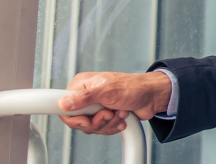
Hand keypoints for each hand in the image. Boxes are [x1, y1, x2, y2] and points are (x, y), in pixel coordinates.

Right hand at [57, 71, 171, 135]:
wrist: (152, 96)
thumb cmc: (133, 87)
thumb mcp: (107, 90)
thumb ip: (84, 97)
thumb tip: (64, 102)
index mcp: (83, 85)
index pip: (64, 106)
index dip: (74, 117)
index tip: (85, 119)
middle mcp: (87, 96)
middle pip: (78, 121)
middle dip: (97, 121)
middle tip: (108, 113)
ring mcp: (96, 107)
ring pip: (91, 127)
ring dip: (109, 123)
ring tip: (119, 112)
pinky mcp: (105, 116)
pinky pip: (102, 129)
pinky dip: (114, 126)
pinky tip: (122, 116)